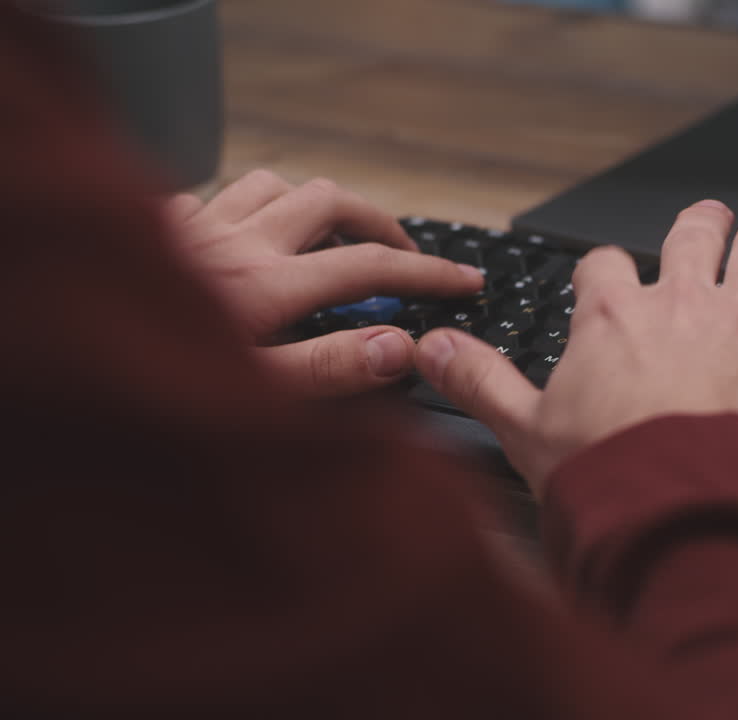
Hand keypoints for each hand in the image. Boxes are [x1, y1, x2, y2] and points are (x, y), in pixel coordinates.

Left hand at [166, 170, 482, 396]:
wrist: (47, 359)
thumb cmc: (142, 394)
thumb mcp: (248, 399)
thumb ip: (330, 370)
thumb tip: (401, 346)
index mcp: (266, 289)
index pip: (371, 269)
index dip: (430, 274)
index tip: (467, 283)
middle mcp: (234, 245)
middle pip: (331, 201)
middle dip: (379, 225)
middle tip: (403, 260)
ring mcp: (191, 230)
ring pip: (274, 184)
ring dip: (315, 207)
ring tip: (332, 243)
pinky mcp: (152, 229)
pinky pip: (212, 196)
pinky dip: (245, 209)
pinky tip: (244, 242)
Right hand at [414, 195, 737, 497]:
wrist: (676, 510)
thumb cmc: (608, 477)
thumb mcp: (523, 431)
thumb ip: (478, 381)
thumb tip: (428, 350)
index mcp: (617, 318)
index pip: (610, 267)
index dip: (613, 274)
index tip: (613, 286)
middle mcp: (685, 302)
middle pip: (693, 235)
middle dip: (701, 228)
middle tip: (708, 226)